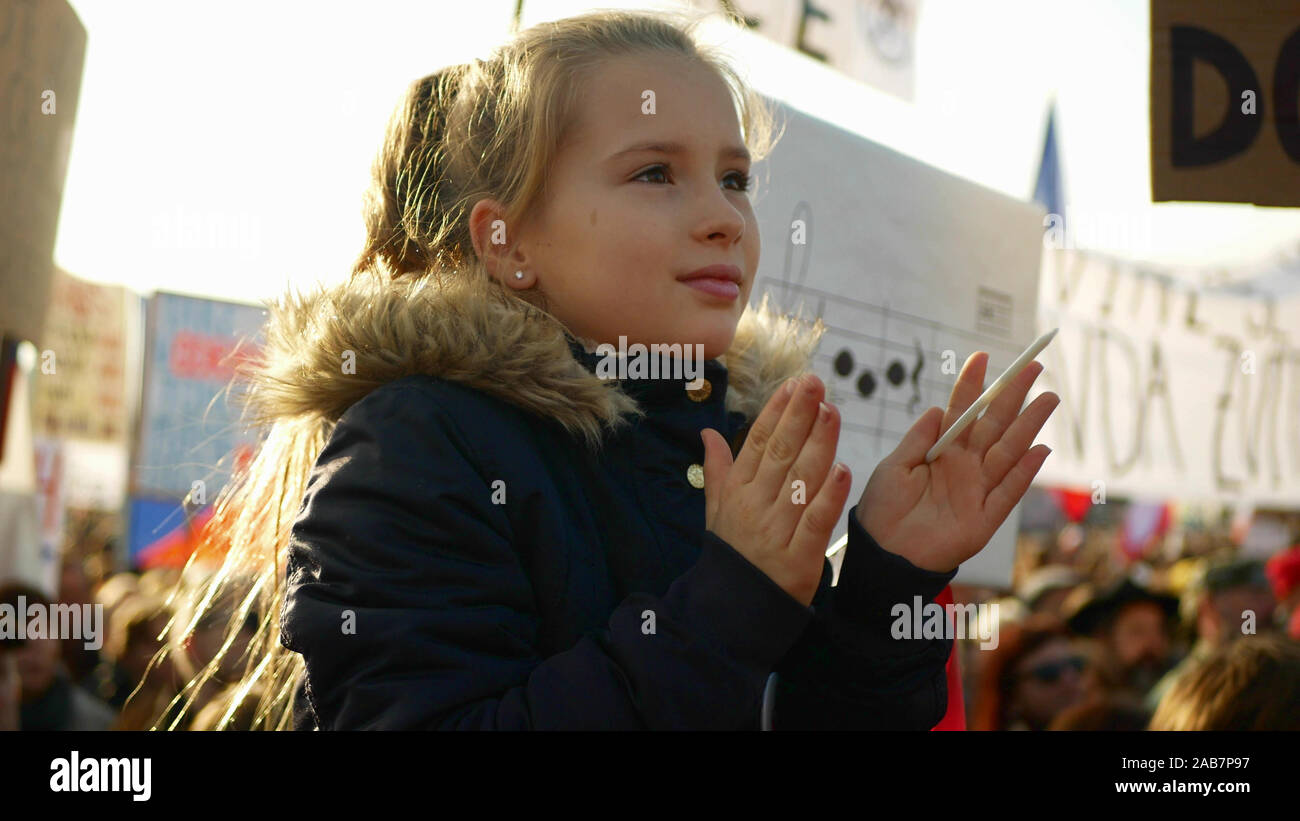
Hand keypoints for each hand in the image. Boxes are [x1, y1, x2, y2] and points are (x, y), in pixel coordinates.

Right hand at [700, 373, 851, 606]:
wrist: (733, 609)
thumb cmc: (730, 553)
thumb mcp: (716, 510)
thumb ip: (716, 469)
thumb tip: (708, 432)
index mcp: (738, 491)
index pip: (759, 443)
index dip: (776, 412)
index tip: (792, 384)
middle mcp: (756, 505)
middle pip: (781, 454)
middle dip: (799, 415)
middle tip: (815, 382)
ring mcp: (777, 531)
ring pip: (800, 481)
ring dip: (818, 444)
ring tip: (832, 412)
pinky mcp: (799, 558)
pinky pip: (815, 522)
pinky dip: (828, 497)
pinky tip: (843, 470)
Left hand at [857, 352, 1058, 572]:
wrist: (882, 553)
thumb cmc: (882, 510)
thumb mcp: (895, 466)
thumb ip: (919, 438)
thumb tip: (939, 408)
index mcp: (940, 451)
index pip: (961, 412)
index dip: (972, 386)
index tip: (983, 357)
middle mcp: (963, 467)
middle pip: (993, 425)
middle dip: (1012, 396)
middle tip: (1032, 366)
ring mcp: (976, 491)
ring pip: (1008, 452)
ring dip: (1028, 426)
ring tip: (1048, 398)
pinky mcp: (983, 520)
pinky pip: (1007, 493)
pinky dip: (1024, 473)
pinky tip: (1040, 450)